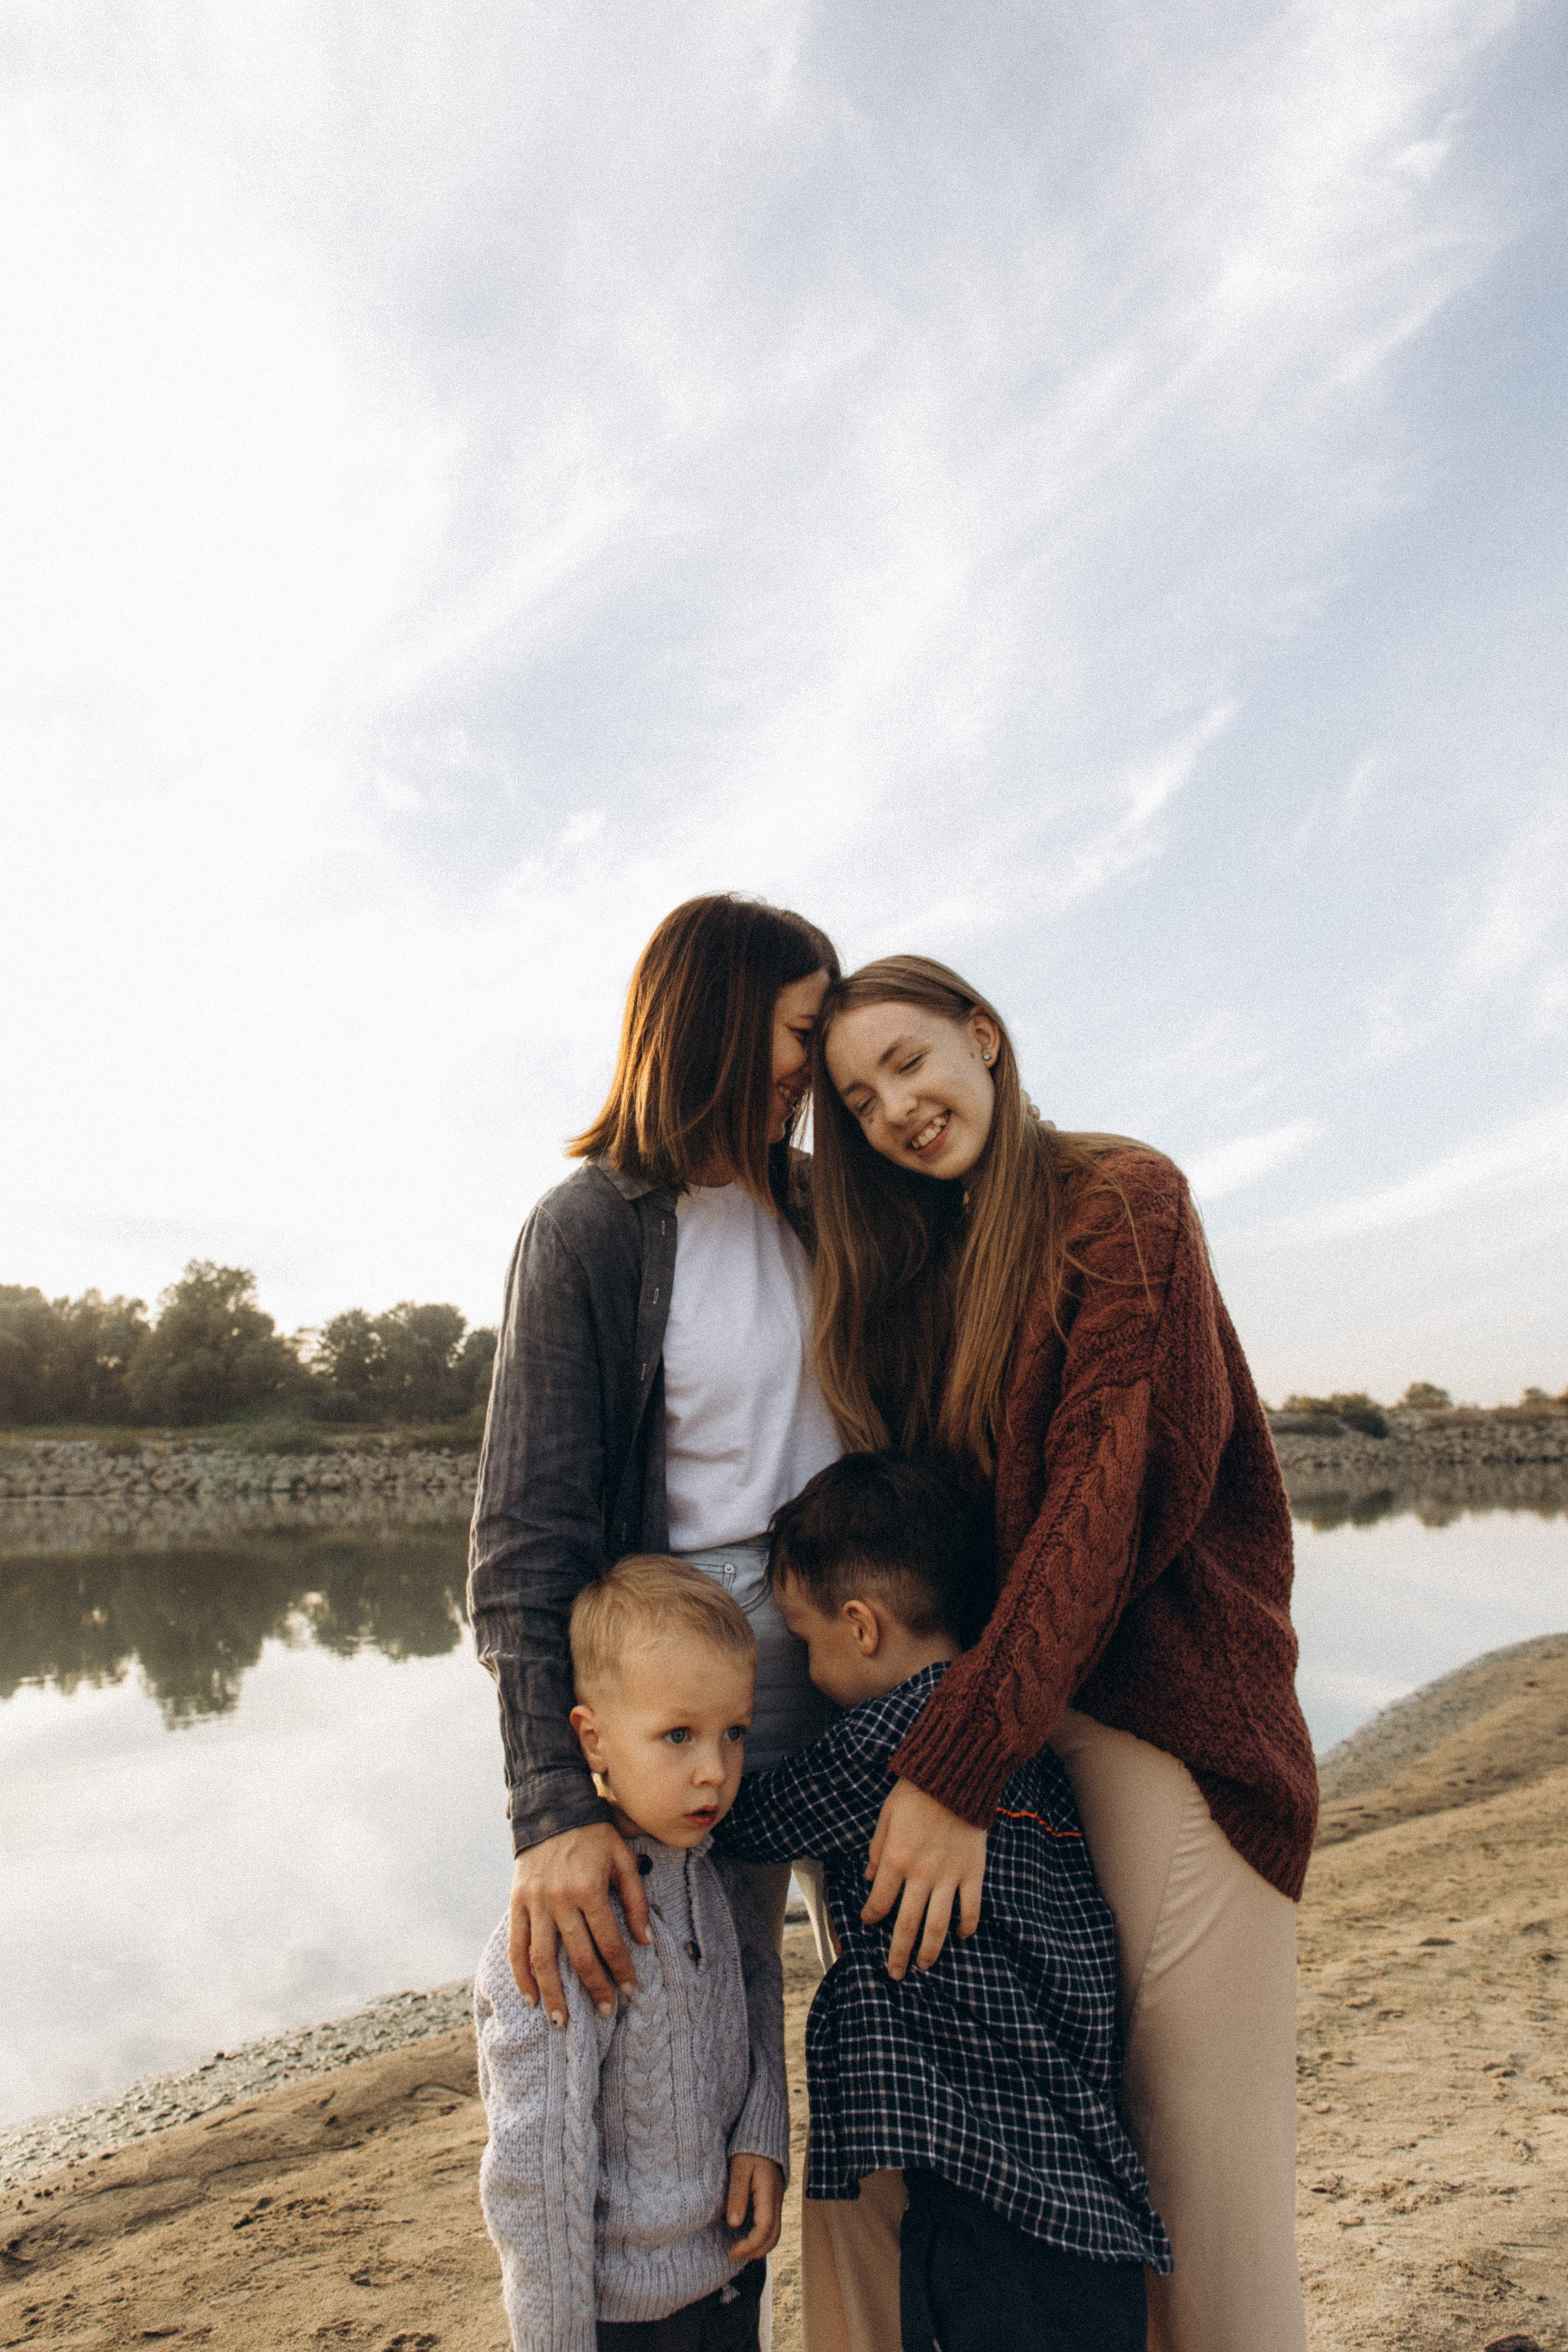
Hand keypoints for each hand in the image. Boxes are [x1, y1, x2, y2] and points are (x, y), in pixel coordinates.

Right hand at [508, 1822, 650, 2024]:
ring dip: (553, 1993)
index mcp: (589, 1888)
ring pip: (542, 1958)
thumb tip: (645, 1940)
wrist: (552, 1809)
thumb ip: (636, 1900)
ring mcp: (535, 1903)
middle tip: (607, 2011)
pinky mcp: (517, 1902)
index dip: (621, 1968)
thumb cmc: (595, 1835)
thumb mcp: (624, 1859)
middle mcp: (559, 1899)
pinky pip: (516, 1945)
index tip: (631, 1989)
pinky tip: (531, 1997)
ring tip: (562, 2020)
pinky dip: (521, 1974)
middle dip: (594, 1987)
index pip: (608, 1940)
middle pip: (578, 1955)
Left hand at [726, 2153, 783, 2261]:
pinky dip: (760, 2238)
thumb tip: (734, 2224)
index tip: (732, 2250)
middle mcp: (777, 2202)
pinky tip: (744, 2237)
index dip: (750, 2245)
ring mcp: (777, 2203)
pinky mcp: (773, 2203)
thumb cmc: (748, 2151)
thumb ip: (737, 2195)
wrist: (763, 2137)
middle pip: (773, 2237)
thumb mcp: (739, 2168)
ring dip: (758, 2247)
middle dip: (754, 2252)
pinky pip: (771, 2227)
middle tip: (733, 2254)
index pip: (765, 2229)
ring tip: (737, 2249)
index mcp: (769, 2194)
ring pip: (774, 2234)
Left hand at [861, 1778, 986, 1980]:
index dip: (871, 1916)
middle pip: (907, 1925)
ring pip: (938, 1926)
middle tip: (895, 1973)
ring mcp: (949, 1876)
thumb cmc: (916, 1793)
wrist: (956, 1774)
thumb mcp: (886, 1817)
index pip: (879, 1902)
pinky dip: (967, 1925)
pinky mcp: (973, 1872)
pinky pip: (971, 1907)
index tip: (869, 1922)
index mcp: (895, 1860)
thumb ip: (877, 1850)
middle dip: (899, 1953)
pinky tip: (962, 1936)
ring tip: (925, 1966)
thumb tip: (869, 1878)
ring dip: (930, 1951)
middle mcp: (921, 1875)